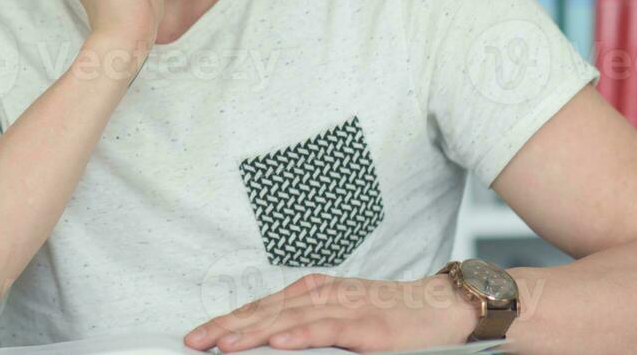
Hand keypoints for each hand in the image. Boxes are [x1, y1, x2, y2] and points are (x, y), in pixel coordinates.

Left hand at [182, 272, 478, 351]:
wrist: (442, 307)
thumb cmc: (392, 316)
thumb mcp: (342, 318)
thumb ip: (308, 327)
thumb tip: (270, 341)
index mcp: (314, 294)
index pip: (261, 308)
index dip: (227, 321)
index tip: (197, 336)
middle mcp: (324, 296)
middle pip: (266, 311)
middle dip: (227, 327)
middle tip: (194, 340)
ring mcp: (346, 309)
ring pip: (290, 319)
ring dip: (254, 331)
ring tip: (224, 343)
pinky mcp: (368, 326)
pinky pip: (328, 329)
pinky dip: (301, 334)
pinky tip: (279, 341)